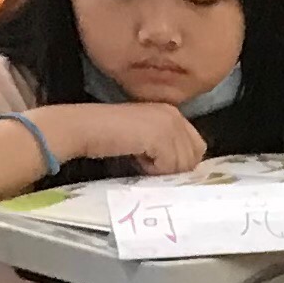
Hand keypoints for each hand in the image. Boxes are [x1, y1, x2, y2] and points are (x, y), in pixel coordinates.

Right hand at [45, 99, 207, 173]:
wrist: (86, 128)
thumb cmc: (111, 135)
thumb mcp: (147, 136)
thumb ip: (168, 144)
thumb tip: (185, 168)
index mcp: (173, 113)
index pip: (198, 146)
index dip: (181, 161)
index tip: (157, 161)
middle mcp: (175, 115)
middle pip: (194, 157)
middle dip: (173, 167)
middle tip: (148, 161)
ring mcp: (169, 125)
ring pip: (183, 165)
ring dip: (161, 169)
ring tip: (140, 158)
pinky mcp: (160, 136)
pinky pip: (169, 166)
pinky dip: (153, 169)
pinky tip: (137, 158)